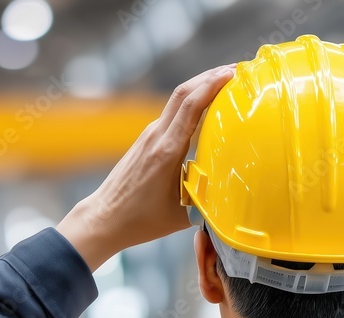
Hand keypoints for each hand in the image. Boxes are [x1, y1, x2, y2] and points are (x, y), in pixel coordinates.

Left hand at [56, 64, 234, 270]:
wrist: (104, 218)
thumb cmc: (140, 220)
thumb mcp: (182, 214)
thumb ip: (211, 200)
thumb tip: (239, 191)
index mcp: (166, 151)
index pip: (191, 105)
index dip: (213, 84)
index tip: (234, 73)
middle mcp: (156, 137)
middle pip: (183, 93)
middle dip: (210, 76)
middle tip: (237, 71)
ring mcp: (148, 136)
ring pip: (176, 101)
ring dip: (200, 87)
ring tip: (226, 84)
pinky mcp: (146, 141)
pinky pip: (171, 114)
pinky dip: (191, 103)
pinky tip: (205, 108)